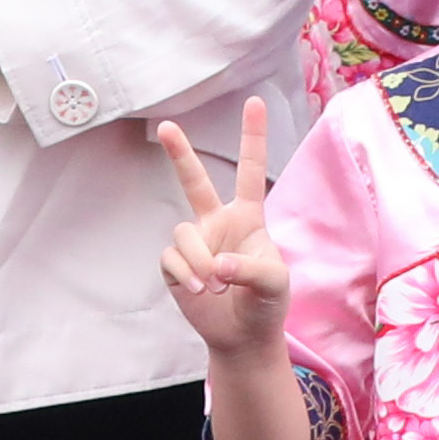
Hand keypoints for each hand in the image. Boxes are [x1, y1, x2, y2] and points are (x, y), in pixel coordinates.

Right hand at [150, 103, 290, 354]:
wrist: (243, 337)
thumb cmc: (267, 304)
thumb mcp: (274, 283)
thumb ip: (250, 268)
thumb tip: (215, 266)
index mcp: (248, 217)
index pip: (249, 170)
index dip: (252, 136)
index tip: (255, 101)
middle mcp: (217, 222)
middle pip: (194, 180)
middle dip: (178, 153)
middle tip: (164, 126)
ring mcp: (194, 243)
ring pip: (184, 234)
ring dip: (201, 263)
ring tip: (217, 288)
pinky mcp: (175, 265)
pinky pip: (172, 258)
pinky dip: (188, 275)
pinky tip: (201, 292)